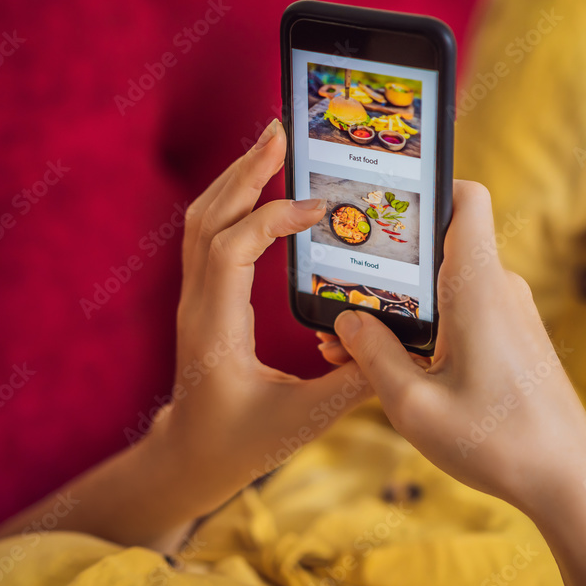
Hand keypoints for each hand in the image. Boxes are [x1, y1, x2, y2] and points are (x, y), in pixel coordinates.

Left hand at [149, 118, 371, 516]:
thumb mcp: (302, 420)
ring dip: (235, 177)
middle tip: (280, 131)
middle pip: (208, 218)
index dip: (272, 219)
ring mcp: (193, 297)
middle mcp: (197, 304)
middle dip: (245, 170)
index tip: (319, 208)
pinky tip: (258, 186)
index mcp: (216, 329)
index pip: (232, 251)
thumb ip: (351, 383)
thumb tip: (396, 346)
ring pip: (201, 220)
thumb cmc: (240, 443)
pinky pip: (207, 234)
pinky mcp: (200, 297)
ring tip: (272, 145)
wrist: (189, 454)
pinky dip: (231, 200)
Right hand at [319, 180, 585, 585]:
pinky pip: (462, 315)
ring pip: (445, 288)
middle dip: (386, 269)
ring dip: (401, 308)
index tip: (383, 206)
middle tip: (340, 298)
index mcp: (477, 286)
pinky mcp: (513, 339)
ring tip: (354, 344)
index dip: (428, 187)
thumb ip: (373, 355)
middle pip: (438, 249)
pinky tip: (393, 364)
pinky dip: (426, 329)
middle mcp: (499, 288)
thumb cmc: (496, 442)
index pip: (466, 199)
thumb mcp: (413, 404)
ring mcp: (510, 314)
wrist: (569, 483)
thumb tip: (346, 322)